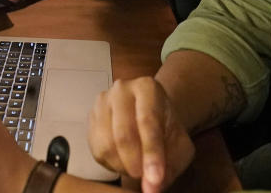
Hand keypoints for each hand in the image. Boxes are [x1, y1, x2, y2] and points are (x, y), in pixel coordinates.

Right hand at [88, 77, 194, 192]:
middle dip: (134, 162)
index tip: (155, 178)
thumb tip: (152, 188)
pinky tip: (123, 163)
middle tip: (144, 179)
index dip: (151, 154)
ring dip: (122, 165)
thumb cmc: (167, 130)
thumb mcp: (179, 145)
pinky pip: (96, 148)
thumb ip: (170, 166)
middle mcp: (121, 89)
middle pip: (123, 133)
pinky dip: (110, 164)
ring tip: (136, 169)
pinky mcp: (90, 117)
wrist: (151, 116)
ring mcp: (102, 102)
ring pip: (106, 143)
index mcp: (147, 87)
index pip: (148, 122)